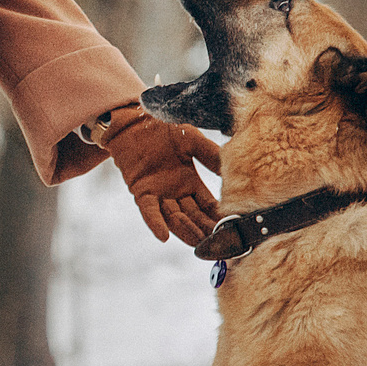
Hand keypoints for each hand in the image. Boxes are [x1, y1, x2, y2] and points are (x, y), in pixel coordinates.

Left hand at [97, 102, 220, 242]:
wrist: (135, 121)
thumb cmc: (164, 128)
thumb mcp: (192, 140)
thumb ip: (210, 154)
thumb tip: (230, 170)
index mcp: (190, 181)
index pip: (207, 205)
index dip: (217, 217)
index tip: (230, 228)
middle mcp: (175, 192)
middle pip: (193, 216)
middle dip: (204, 230)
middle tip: (218, 244)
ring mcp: (158, 193)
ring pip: (174, 218)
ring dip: (185, 231)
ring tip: (198, 244)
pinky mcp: (141, 191)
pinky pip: (149, 211)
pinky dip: (155, 223)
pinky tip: (164, 237)